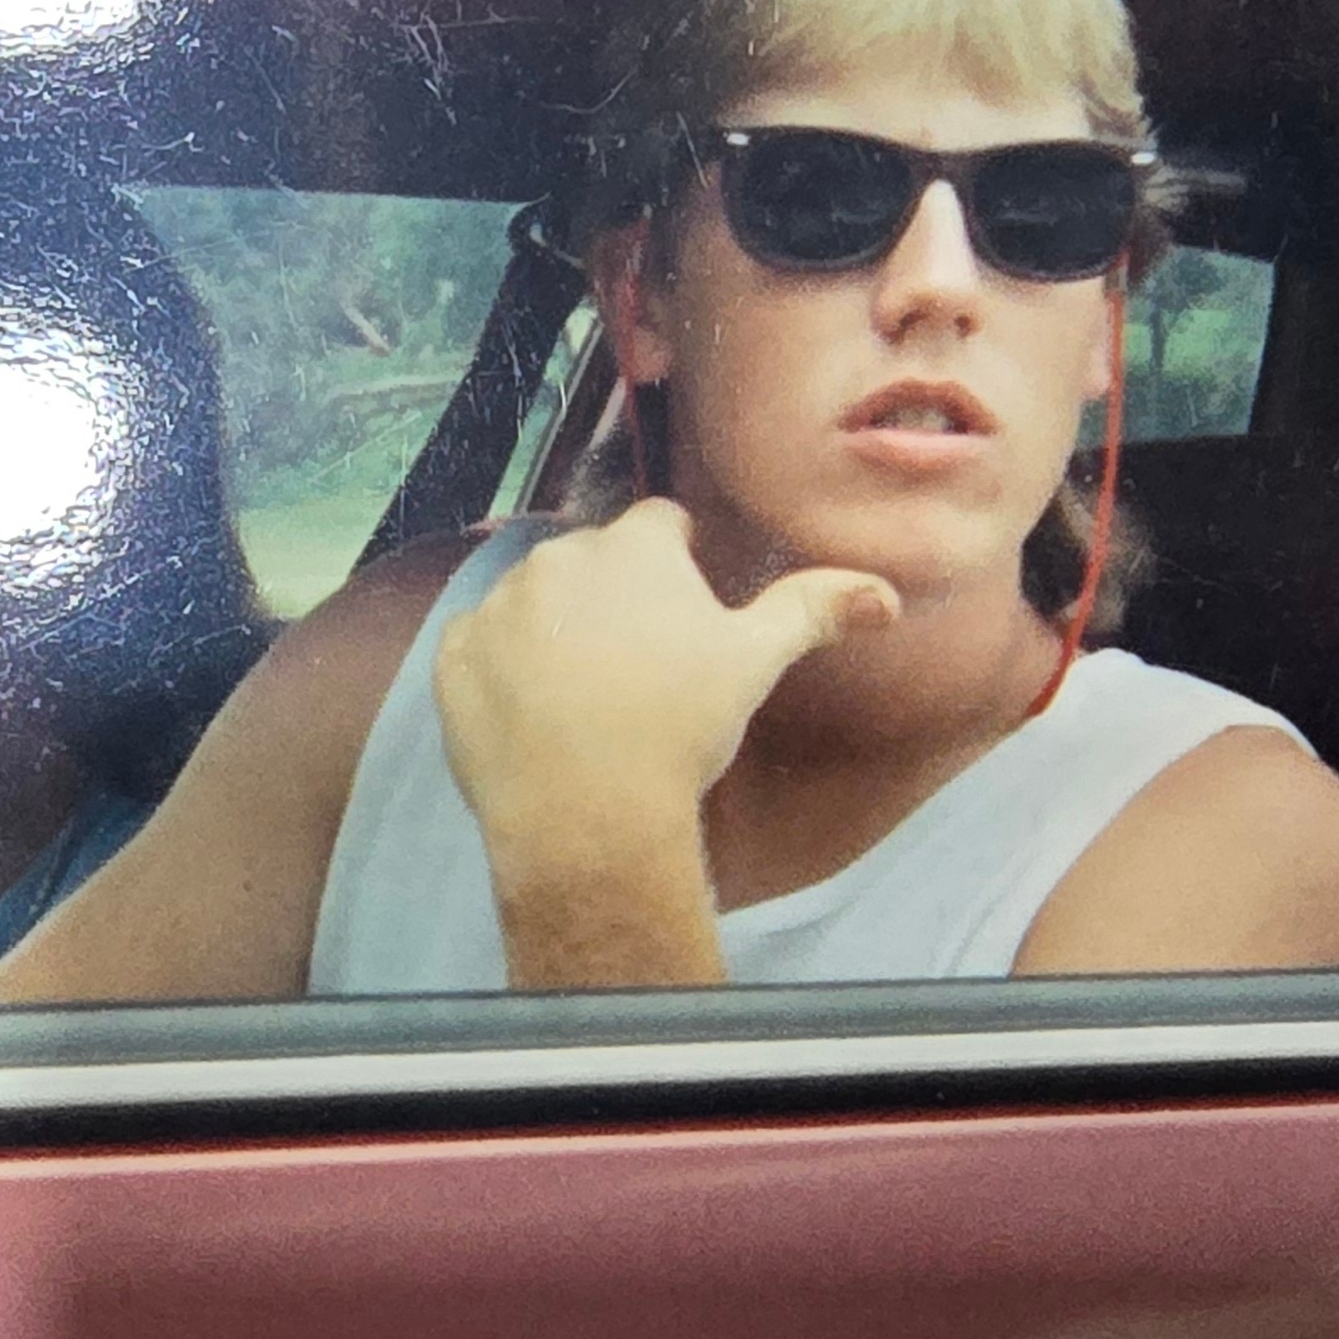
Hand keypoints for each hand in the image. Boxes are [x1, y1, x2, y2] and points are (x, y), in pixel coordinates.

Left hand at [430, 504, 897, 986]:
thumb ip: (813, 611)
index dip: (680, 566)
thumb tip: (885, 594)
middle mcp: (558, 557)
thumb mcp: (755, 664)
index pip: (661, 526)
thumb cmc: (680, 728)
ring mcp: (497, 605)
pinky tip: (538, 719)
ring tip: (588, 700)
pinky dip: (504, 672)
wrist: (587, 812)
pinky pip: (481, 647)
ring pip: (535, 601)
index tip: (688, 618)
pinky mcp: (453, 656)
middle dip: (616, 597)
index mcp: (635, 548)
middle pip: (595, 561)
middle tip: (643, 669)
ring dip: (557, 630)